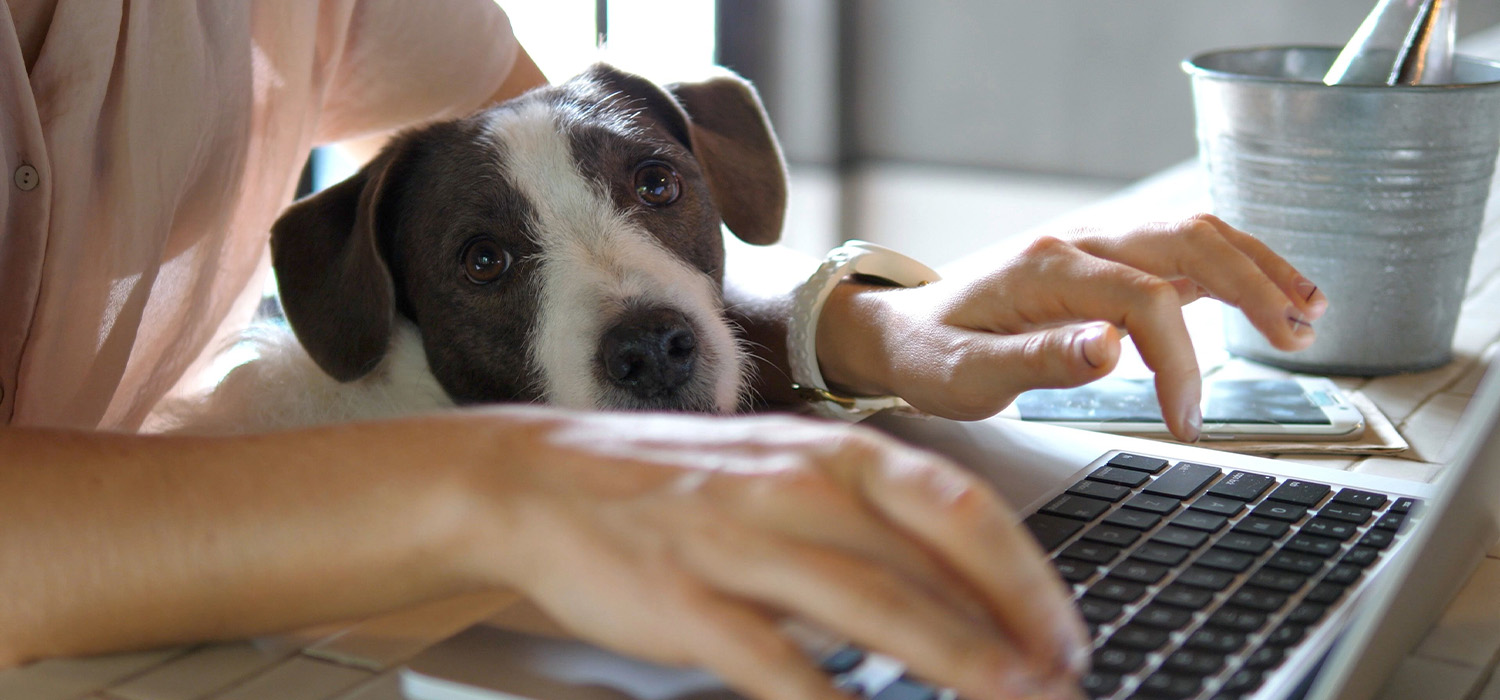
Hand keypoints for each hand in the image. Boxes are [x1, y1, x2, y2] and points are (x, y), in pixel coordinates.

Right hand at [461, 408, 1088, 699]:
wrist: (541, 479)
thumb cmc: (677, 483)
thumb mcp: (783, 475)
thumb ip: (868, 522)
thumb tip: (964, 585)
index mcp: (832, 452)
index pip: (961, 508)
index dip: (1028, 578)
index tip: (1065, 636)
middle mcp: (797, 486)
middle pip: (932, 559)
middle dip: (1011, 630)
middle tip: (1060, 686)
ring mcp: (739, 541)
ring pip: (872, 605)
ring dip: (954, 662)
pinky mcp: (686, 600)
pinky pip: (776, 662)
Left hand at [817, 214, 1328, 440]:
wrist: (899, 329)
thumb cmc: (928, 354)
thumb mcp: (965, 375)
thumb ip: (1036, 361)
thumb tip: (1111, 349)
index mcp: (1047, 270)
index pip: (1144, 298)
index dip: (1179, 360)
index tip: (1186, 419)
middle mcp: (1078, 244)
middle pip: (1187, 239)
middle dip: (1252, 286)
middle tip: (1297, 340)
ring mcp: (1095, 247)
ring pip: (1193, 234)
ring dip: (1255, 267)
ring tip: (1308, 313)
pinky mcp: (1104, 264)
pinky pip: (1179, 251)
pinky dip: (1232, 269)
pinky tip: (1271, 297)